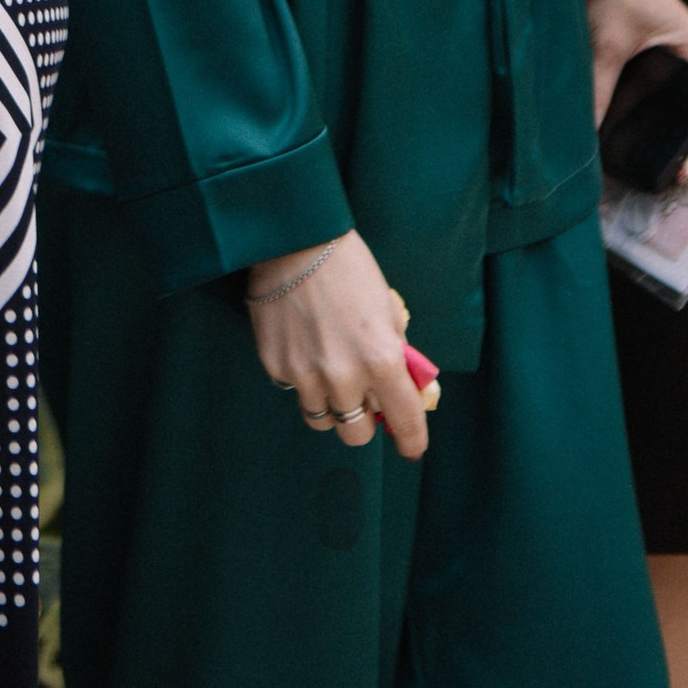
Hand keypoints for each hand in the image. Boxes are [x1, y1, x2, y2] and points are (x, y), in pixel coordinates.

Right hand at [244, 231, 428, 460]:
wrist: (293, 239)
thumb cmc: (348, 268)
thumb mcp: (387, 310)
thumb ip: (397, 354)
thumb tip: (406, 388)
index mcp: (381, 360)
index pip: (405, 421)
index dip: (412, 440)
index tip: (411, 448)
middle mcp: (343, 376)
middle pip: (357, 434)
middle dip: (364, 420)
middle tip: (362, 398)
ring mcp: (305, 374)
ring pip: (322, 419)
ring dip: (331, 405)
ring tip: (328, 373)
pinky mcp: (275, 366)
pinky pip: (294, 390)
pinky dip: (303, 379)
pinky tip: (303, 346)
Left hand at [585, 0, 687, 126]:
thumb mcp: (607, 47)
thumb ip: (599, 92)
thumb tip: (589, 134)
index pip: (679, 97)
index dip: (653, 117)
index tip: (634, 140)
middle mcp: (686, 44)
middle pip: (660, 90)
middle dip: (635, 105)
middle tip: (612, 129)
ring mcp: (665, 39)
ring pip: (644, 79)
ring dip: (624, 89)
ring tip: (604, 108)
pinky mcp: (643, 34)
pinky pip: (633, 66)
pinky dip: (618, 75)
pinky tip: (601, 90)